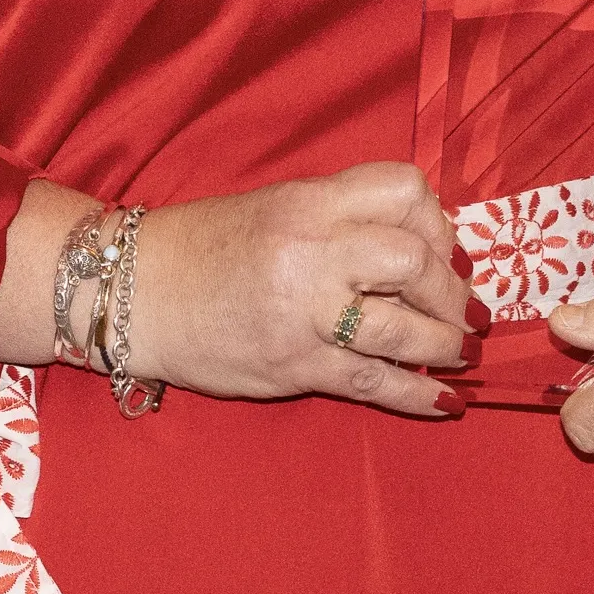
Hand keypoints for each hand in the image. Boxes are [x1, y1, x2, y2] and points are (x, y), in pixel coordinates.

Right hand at [0, 164, 471, 418]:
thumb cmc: (206, 248)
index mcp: (308, 202)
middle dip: (451, 288)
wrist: (130, 294)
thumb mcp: (278, 207)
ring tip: (462, 351)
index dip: (439, 222)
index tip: (446, 248)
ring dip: (447, 343)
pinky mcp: (294, 366)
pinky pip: (373, 382)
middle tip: (461, 308)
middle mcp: (310, 250)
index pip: (404, 191)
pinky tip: (446, 401)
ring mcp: (303, 312)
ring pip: (402, 328)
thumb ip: (345, 219)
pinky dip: (418, 394)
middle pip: (413, 259)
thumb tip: (424, 248)